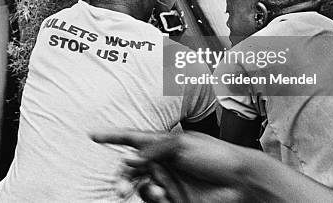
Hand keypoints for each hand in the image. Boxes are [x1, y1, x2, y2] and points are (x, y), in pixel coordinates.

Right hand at [92, 131, 246, 202]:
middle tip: (120, 190)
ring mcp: (168, 181)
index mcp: (163, 143)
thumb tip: (129, 159)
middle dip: (122, 178)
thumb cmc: (215, 156)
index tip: (92, 135)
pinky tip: (164, 196)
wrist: (239, 182)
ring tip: (157, 191)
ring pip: (140, 186)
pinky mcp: (175, 199)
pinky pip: (153, 199)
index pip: (132, 137)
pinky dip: (154, 198)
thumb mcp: (182, 145)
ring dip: (141, 189)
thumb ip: (153, 149)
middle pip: (131, 168)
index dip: (112, 136)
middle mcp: (162, 162)